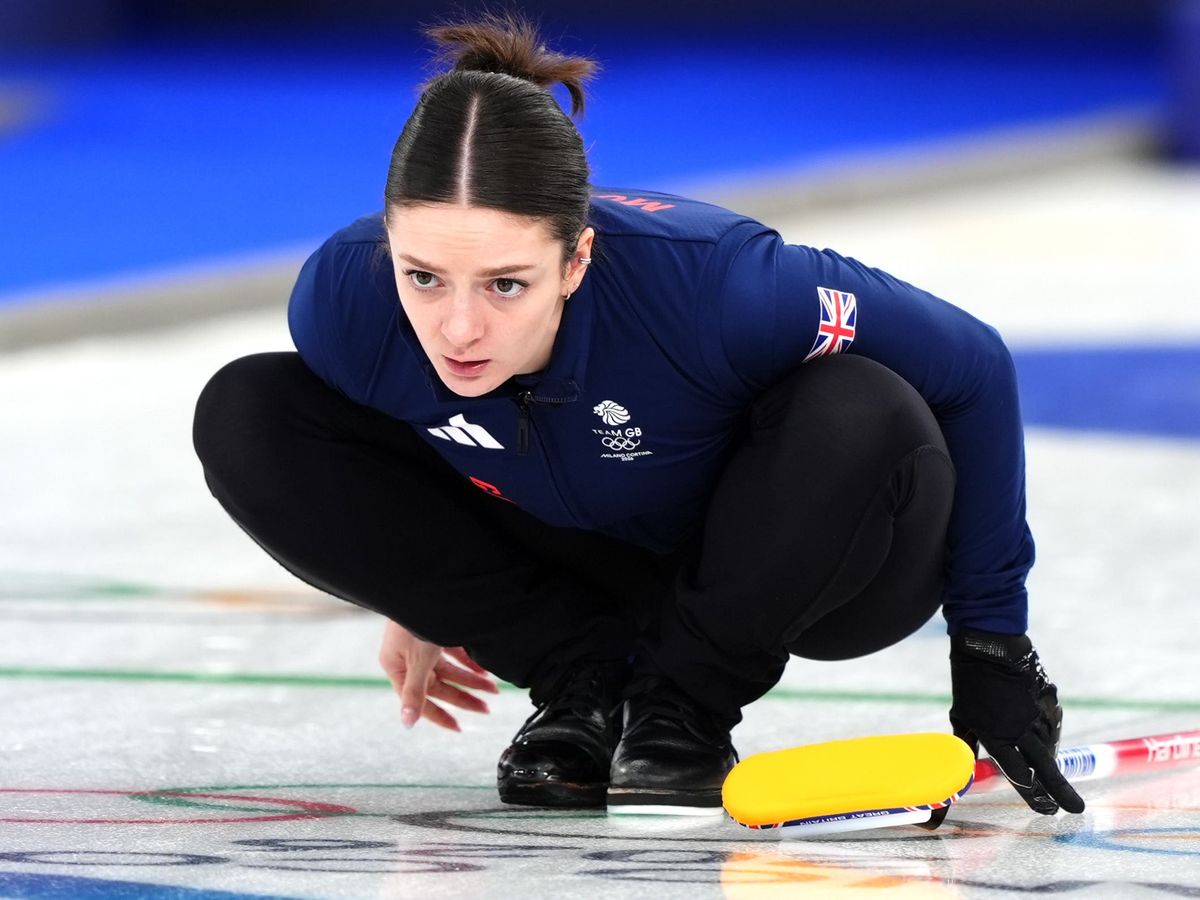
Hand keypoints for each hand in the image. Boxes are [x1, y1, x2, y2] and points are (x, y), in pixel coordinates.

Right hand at [378, 619, 498, 731]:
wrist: (422, 582)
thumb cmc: (415, 619)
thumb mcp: (417, 660)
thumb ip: (414, 692)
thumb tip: (406, 723)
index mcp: (396, 666)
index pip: (419, 699)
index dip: (439, 715)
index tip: (459, 728)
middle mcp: (407, 656)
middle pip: (438, 685)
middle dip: (464, 696)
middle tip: (487, 707)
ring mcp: (422, 643)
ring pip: (449, 669)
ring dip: (471, 679)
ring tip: (493, 688)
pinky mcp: (435, 630)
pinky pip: (454, 652)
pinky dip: (469, 661)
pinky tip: (484, 669)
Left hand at [949, 629, 1084, 814]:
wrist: (989, 645)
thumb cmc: (968, 683)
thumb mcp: (961, 716)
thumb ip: (967, 743)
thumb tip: (960, 765)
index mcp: (997, 737)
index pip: (1019, 775)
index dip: (1032, 795)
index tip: (1045, 810)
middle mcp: (1022, 729)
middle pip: (1046, 767)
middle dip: (1061, 790)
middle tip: (1076, 809)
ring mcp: (1039, 713)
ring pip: (1050, 744)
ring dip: (1048, 757)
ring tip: (1047, 767)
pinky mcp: (1049, 698)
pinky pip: (1052, 722)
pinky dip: (1048, 730)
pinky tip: (1041, 731)